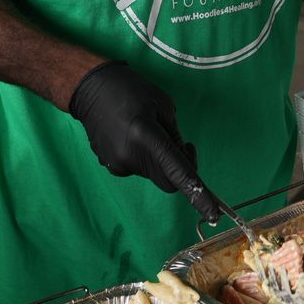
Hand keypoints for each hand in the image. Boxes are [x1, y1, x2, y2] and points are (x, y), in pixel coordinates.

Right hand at [68, 61, 220, 218]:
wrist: (91, 89)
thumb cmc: (131, 90)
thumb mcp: (163, 104)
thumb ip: (175, 136)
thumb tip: (182, 160)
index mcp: (145, 136)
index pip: (177, 172)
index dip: (198, 194)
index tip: (213, 214)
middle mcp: (130, 156)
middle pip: (167, 180)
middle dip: (179, 170)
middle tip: (182, 145)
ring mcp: (117, 164)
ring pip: (153, 174)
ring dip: (158, 160)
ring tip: (146, 131)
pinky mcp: (110, 166)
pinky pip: (138, 169)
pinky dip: (143, 158)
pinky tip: (132, 136)